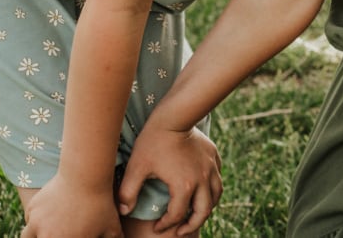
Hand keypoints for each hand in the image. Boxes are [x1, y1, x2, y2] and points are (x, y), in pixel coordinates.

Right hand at [19, 175, 122, 237]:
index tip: (71, 233)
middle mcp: (49, 236)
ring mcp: (36, 224)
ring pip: (27, 236)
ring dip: (35, 235)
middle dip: (51, 236)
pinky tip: (44, 216)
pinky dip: (34, 220)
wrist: (86, 176)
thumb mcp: (112, 225)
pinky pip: (29, 220)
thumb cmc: (102, 203)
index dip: (70, 237)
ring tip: (46, 230)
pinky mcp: (31, 209)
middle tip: (58, 231)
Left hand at [116, 120, 222, 235]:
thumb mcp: (136, 168)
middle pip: (204, 211)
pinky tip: (202, 189)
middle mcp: (201, 179)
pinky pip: (218, 179)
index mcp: (183, 186)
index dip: (166, 225)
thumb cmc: (153, 142)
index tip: (157, 227)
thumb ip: (128, 192)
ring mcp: (210, 168)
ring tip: (195, 213)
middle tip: (180, 230)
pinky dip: (212, 189)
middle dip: (192, 224)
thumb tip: (124, 210)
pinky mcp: (214, 157)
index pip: (177, 215)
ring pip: (216, 196)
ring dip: (206, 208)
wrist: (175, 116)